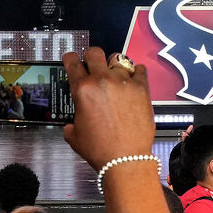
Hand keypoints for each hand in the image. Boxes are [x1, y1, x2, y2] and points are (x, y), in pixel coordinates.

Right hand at [62, 47, 155, 171]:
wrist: (126, 160)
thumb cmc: (102, 150)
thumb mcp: (75, 136)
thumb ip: (71, 123)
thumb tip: (73, 123)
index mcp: (83, 90)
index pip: (73, 62)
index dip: (71, 58)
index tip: (73, 59)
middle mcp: (103, 81)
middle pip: (94, 52)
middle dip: (91, 57)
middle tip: (93, 65)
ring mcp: (124, 83)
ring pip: (118, 59)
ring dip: (114, 66)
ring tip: (115, 76)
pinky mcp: (142, 88)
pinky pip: (139, 69)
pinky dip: (136, 72)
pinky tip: (133, 79)